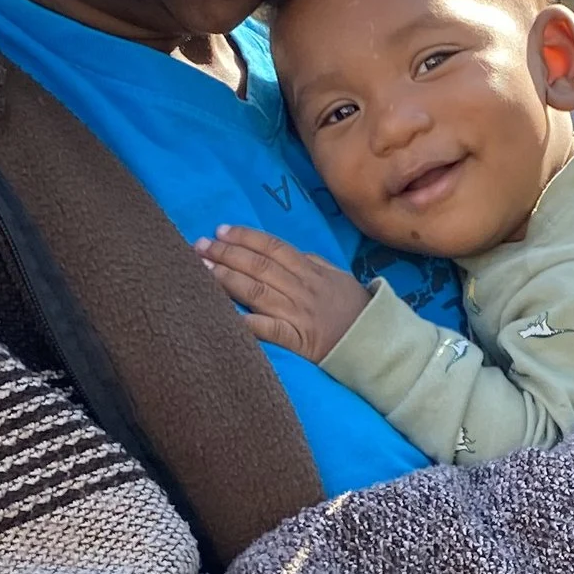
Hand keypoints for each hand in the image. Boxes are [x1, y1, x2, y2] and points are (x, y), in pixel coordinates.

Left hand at [198, 228, 369, 360]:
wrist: (374, 343)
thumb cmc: (355, 309)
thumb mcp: (337, 276)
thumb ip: (312, 263)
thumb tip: (285, 252)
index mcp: (310, 270)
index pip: (273, 247)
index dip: (245, 237)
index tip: (221, 231)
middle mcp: (300, 288)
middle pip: (258, 265)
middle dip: (225, 253)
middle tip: (199, 245)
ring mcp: (296, 313)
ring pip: (255, 290)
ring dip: (225, 278)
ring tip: (202, 268)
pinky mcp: (295, 339)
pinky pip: (265, 329)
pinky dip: (243, 321)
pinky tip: (221, 314)